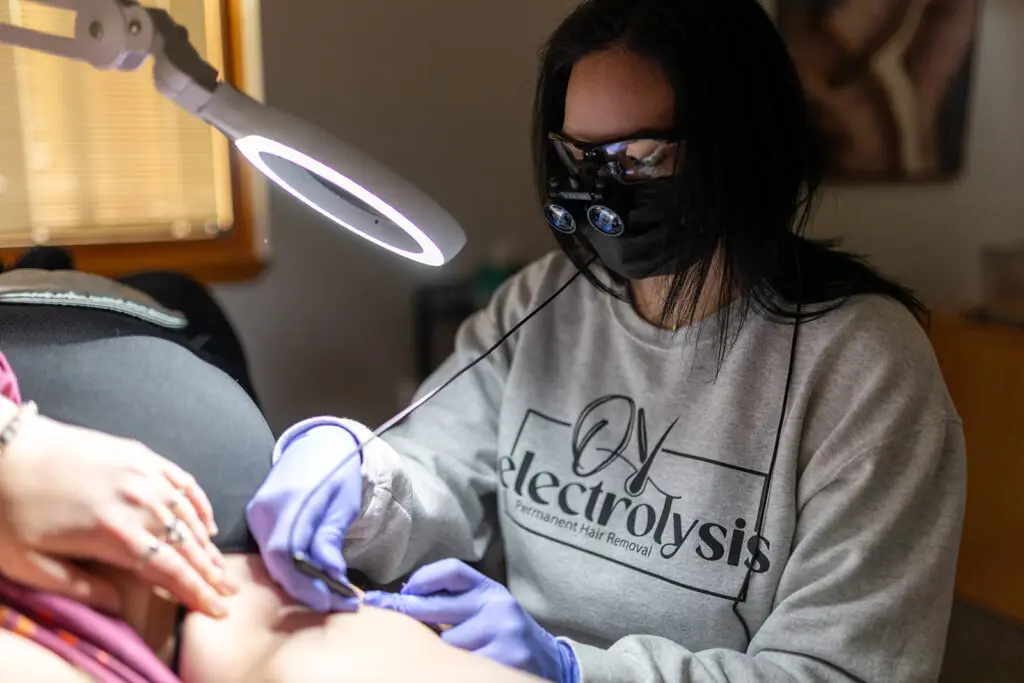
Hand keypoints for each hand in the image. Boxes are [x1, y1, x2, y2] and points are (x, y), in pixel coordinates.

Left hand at [0, 411, 235, 616]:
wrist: (5, 449)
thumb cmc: (9, 510)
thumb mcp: (28, 562)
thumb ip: (76, 587)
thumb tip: (116, 606)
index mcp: (114, 534)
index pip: (170, 570)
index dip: (196, 591)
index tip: (216, 608)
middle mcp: (138, 503)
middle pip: (187, 544)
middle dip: (211, 571)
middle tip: (229, 592)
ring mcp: (143, 475)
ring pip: (189, 515)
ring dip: (207, 543)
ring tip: (218, 564)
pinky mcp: (141, 456)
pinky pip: (183, 481)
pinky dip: (199, 503)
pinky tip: (206, 521)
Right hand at [245, 421, 363, 612]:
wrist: (318, 446)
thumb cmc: (338, 472)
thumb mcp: (344, 503)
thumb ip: (332, 537)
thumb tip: (332, 574)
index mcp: (290, 499)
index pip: (286, 553)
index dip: (305, 583)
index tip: (329, 601)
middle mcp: (266, 507)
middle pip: (276, 561)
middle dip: (305, 589)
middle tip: (335, 602)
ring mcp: (257, 512)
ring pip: (272, 560)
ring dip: (299, 582)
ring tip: (330, 594)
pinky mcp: (256, 517)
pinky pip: (270, 551)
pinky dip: (291, 568)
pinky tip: (313, 577)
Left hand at [363, 559, 578, 682]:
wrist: (550, 661)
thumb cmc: (504, 634)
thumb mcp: (486, 609)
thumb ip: (455, 602)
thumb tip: (406, 599)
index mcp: (490, 590)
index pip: (452, 571)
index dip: (422, 578)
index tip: (402, 591)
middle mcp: (498, 606)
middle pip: (437, 607)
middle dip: (409, 614)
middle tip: (383, 613)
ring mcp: (505, 633)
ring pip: (447, 644)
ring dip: (438, 652)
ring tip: (441, 655)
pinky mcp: (508, 660)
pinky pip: (463, 665)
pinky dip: (454, 668)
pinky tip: (456, 668)